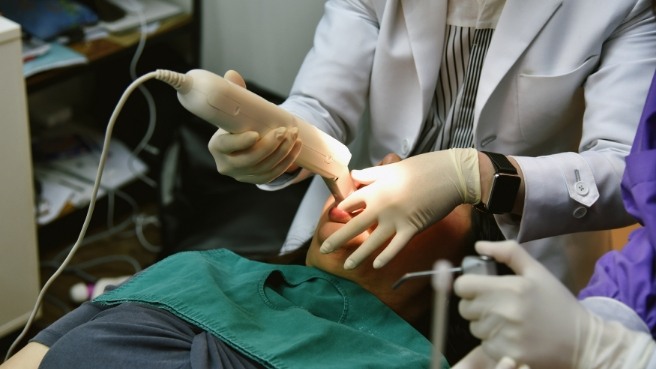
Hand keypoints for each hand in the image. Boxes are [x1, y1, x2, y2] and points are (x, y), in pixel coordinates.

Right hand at [207, 70, 301, 183]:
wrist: (243, 142)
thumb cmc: (237, 123)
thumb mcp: (234, 109)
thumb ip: (234, 92)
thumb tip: (232, 74)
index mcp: (217, 146)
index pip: (226, 146)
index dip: (240, 142)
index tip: (255, 133)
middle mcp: (226, 165)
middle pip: (249, 160)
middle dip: (269, 146)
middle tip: (283, 131)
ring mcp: (241, 175)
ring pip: (264, 168)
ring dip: (282, 152)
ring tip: (293, 135)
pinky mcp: (255, 180)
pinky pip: (272, 175)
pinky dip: (286, 161)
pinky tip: (296, 147)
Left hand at [320, 148, 480, 269]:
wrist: (450, 174)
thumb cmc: (422, 168)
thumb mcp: (392, 168)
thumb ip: (371, 174)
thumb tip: (354, 174)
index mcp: (376, 189)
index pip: (350, 202)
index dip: (341, 210)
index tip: (335, 218)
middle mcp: (381, 206)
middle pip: (354, 226)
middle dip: (337, 239)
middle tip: (324, 249)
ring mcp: (396, 219)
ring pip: (372, 241)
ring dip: (358, 255)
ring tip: (347, 265)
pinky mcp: (412, 228)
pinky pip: (395, 247)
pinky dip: (386, 257)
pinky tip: (377, 265)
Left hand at [454, 240, 655, 368]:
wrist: (583, 340)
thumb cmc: (557, 303)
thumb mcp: (537, 271)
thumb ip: (508, 253)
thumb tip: (478, 245)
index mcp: (510, 287)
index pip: (463, 286)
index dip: (468, 286)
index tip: (478, 288)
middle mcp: (504, 312)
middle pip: (464, 308)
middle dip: (476, 305)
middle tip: (496, 306)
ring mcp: (505, 336)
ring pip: (474, 327)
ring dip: (484, 324)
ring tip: (507, 322)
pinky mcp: (507, 354)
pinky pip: (485, 345)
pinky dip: (493, 342)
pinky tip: (512, 337)